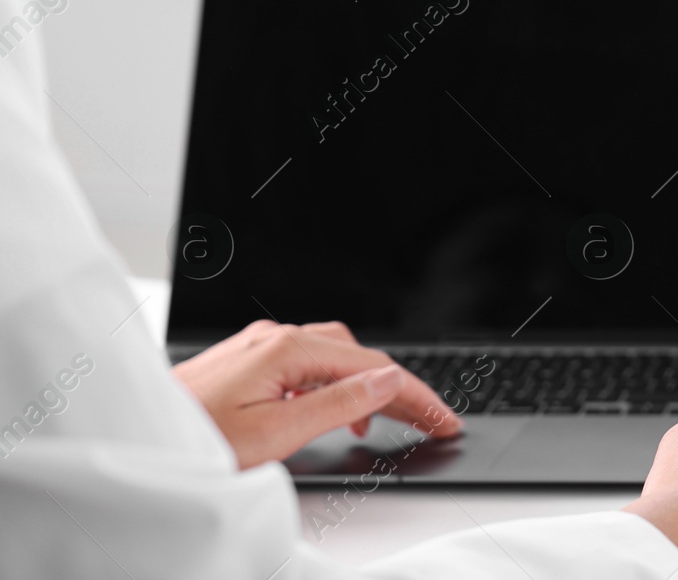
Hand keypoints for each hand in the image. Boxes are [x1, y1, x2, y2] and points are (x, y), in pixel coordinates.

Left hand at [172, 319, 462, 469]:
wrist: (133, 435)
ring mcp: (258, 346)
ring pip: (333, 356)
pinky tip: (329, 411)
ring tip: (383, 422)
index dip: (416, 395)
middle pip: (358, 355)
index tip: (444, 419)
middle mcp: (274, 337)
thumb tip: (388, 382)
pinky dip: (331, 385)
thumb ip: (338, 405)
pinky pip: (305, 363)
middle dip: (398, 388)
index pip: (373, 368)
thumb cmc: (190, 441)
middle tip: (429, 420)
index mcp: (286, 348)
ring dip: (364, 385)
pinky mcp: (245, 361)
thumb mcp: (276, 433)